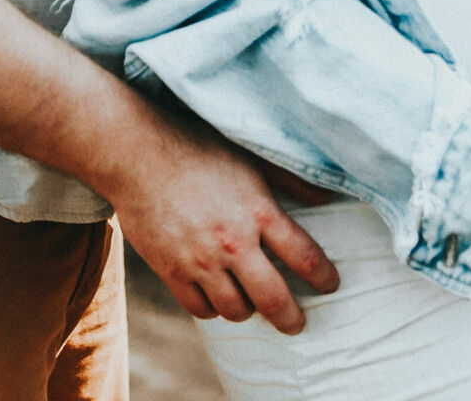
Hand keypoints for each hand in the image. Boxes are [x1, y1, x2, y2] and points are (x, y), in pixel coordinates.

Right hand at [102, 101, 339, 333]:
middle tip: (297, 322)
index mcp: (258, 211)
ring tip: (252, 301)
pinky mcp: (172, 272)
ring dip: (248, 310)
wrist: (139, 153)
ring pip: (236, 311)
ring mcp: (201, 261)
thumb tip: (327, 196)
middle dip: (292, 318)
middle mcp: (233, 242)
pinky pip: (200, 310)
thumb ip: (290, 179)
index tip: (332, 284)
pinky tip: (217, 296)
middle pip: (274, 299)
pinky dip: (213, 308)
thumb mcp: (250, 156)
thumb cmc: (197, 147)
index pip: (305, 256)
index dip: (324, 277)